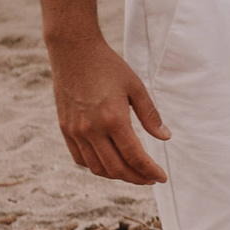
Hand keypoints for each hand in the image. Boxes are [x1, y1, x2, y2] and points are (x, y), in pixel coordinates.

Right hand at [48, 33, 167, 183]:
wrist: (73, 51)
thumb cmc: (108, 66)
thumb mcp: (136, 88)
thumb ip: (151, 116)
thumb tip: (165, 138)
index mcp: (113, 119)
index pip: (135, 157)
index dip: (150, 171)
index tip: (162, 177)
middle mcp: (91, 129)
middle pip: (116, 169)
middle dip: (137, 178)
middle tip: (150, 178)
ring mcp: (75, 130)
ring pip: (97, 168)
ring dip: (117, 175)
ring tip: (133, 172)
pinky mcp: (64, 127)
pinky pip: (80, 158)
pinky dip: (96, 166)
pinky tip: (110, 163)